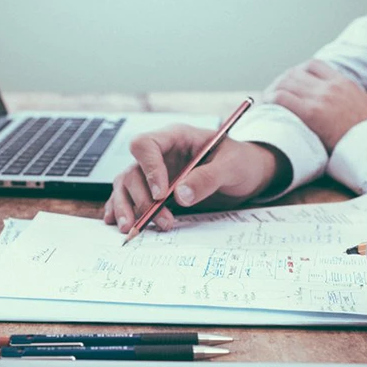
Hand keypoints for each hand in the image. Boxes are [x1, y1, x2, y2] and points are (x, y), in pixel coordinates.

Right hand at [104, 124, 290, 231]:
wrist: (248, 175)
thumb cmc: (241, 162)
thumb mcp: (232, 166)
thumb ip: (207, 178)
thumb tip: (180, 195)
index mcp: (176, 138)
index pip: (146, 145)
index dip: (149, 169)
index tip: (161, 194)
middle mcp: (160, 154)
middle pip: (132, 171)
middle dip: (142, 199)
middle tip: (160, 220)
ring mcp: (155, 173)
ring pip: (126, 186)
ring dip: (127, 208)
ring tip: (132, 229)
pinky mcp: (154, 191)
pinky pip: (130, 198)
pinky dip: (122, 210)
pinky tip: (118, 223)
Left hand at [262, 59, 366, 151]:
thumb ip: (359, 105)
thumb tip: (364, 113)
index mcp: (344, 83)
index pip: (313, 65)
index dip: (297, 72)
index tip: (290, 83)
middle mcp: (330, 86)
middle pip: (294, 73)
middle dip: (280, 82)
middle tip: (271, 95)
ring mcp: (320, 97)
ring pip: (285, 82)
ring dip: (272, 90)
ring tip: (265, 103)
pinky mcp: (311, 113)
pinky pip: (281, 98)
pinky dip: (270, 101)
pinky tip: (265, 108)